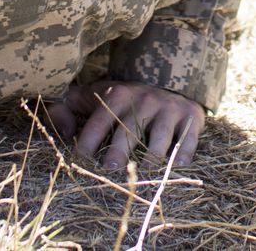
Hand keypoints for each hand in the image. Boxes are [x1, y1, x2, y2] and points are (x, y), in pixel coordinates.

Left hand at [45, 79, 205, 169]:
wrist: (167, 80)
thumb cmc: (122, 100)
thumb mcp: (92, 97)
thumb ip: (66, 108)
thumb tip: (65, 132)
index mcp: (118, 94)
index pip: (101, 119)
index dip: (90, 139)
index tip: (83, 159)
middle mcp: (144, 99)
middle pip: (130, 128)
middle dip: (120, 149)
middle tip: (111, 169)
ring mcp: (169, 108)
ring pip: (161, 135)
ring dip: (153, 156)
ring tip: (145, 173)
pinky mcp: (190, 117)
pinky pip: (188, 138)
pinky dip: (184, 153)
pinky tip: (178, 166)